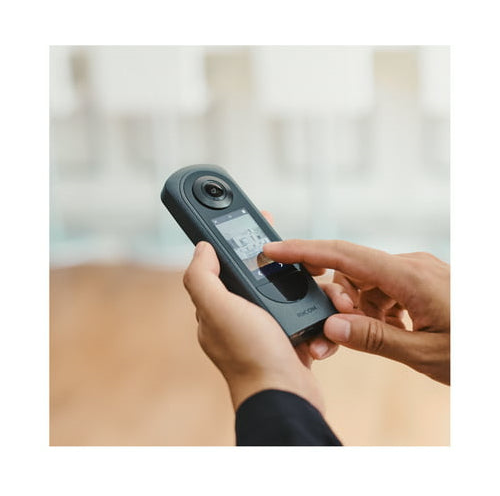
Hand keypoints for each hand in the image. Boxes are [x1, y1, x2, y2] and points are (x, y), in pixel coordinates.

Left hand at [183, 241, 324, 411]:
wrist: (284, 396)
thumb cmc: (250, 354)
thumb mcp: (217, 309)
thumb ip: (202, 277)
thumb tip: (201, 248)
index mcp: (220, 306)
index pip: (227, 265)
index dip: (241, 242)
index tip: (258, 221)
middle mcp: (240, 317)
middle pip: (261, 276)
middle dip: (281, 261)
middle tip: (302, 251)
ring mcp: (266, 329)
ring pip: (287, 294)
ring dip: (304, 285)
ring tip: (319, 278)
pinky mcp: (289, 340)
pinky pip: (304, 315)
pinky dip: (314, 309)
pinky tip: (323, 305)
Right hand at [263, 240, 449, 384]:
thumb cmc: (480, 350)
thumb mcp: (427, 354)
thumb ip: (374, 338)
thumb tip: (331, 327)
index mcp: (410, 276)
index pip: (343, 254)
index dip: (302, 250)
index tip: (272, 250)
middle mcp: (409, 265)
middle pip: (351, 272)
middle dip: (336, 300)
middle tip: (333, 335)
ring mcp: (416, 271)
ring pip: (366, 284)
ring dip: (358, 309)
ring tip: (377, 338)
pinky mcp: (420, 280)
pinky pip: (384, 289)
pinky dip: (376, 309)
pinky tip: (392, 331)